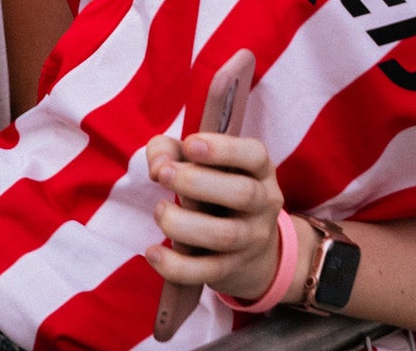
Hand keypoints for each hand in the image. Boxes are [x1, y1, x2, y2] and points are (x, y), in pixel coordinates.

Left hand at [145, 131, 289, 301]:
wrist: (250, 250)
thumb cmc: (216, 193)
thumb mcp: (203, 165)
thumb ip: (171, 151)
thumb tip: (157, 166)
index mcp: (260, 171)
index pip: (254, 155)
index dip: (223, 149)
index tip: (189, 144)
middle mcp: (263, 204)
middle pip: (243, 193)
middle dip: (198, 182)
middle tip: (164, 175)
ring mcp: (251, 239)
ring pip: (224, 235)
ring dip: (184, 223)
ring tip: (159, 210)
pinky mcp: (231, 268)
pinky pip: (206, 272)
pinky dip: (176, 265)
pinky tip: (152, 252)